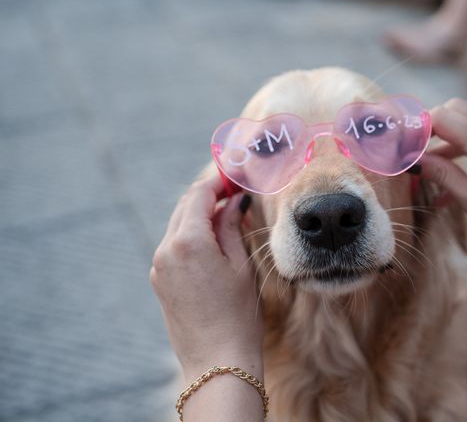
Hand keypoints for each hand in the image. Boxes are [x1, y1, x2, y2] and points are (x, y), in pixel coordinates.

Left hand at [150, 176, 262, 380]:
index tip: (235, 172)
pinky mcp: (159, 280)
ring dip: (200, 214)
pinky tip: (214, 240)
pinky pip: (175, 245)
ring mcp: (159, 265)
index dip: (217, 179)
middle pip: (185, 206)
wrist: (216, 360)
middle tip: (234, 189)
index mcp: (188, 241)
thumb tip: (234, 200)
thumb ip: (232, 226)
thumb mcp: (241, 265)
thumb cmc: (238, 314)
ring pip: (179, 225)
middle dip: (208, 194)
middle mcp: (166, 249)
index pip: (199, 194)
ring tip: (228, 214)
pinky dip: (193, 234)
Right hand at [422, 98, 466, 253]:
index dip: (417, 128)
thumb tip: (414, 161)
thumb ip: (444, 176)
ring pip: (466, 122)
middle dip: (429, 128)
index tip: (399, 145)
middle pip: (455, 110)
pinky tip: (446, 185)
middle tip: (411, 154)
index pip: (444, 116)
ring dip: (442, 142)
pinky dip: (459, 151)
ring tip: (425, 171)